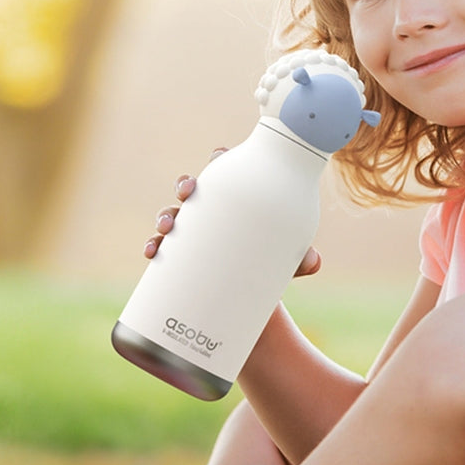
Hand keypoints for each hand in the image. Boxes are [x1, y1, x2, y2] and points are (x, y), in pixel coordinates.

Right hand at [143, 151, 321, 276]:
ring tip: (167, 228)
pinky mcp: (180, 261)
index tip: (218, 156)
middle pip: (193, 190)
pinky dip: (153, 246)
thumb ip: (299, 260)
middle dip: (185, 185)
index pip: (226, 172)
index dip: (219, 159)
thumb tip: (313, 261)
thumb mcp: (285, 264)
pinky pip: (161, 248)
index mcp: (236, 205)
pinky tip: (152, 251)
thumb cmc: (269, 270)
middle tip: (187, 193)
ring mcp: (193, 237)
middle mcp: (210, 216)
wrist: (252, 307)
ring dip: (164, 216)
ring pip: (172, 216)